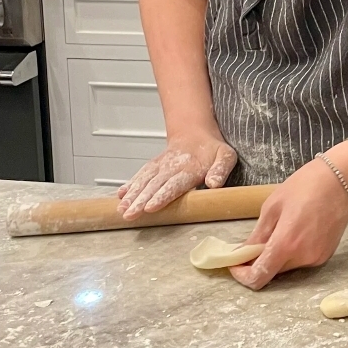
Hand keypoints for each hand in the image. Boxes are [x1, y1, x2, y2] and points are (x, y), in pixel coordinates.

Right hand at [117, 132, 236, 217]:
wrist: (196, 133)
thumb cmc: (213, 150)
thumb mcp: (226, 156)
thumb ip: (221, 169)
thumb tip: (215, 184)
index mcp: (190, 168)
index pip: (174, 184)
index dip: (161, 196)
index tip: (150, 207)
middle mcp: (172, 166)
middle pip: (154, 185)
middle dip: (140, 200)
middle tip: (129, 214)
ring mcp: (160, 165)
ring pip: (144, 180)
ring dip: (132, 195)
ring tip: (122, 209)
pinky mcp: (154, 165)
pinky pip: (141, 174)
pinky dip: (130, 184)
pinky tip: (121, 195)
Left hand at [229, 159, 347, 289]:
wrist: (341, 179)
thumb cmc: (305, 186)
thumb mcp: (273, 206)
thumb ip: (257, 235)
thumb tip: (242, 253)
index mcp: (286, 244)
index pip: (258, 277)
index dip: (243, 275)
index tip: (236, 264)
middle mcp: (302, 257)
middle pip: (272, 273)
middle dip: (259, 263)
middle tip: (254, 244)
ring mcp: (316, 258)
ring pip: (287, 267)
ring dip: (277, 257)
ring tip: (279, 232)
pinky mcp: (326, 255)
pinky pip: (302, 261)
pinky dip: (292, 253)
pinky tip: (295, 232)